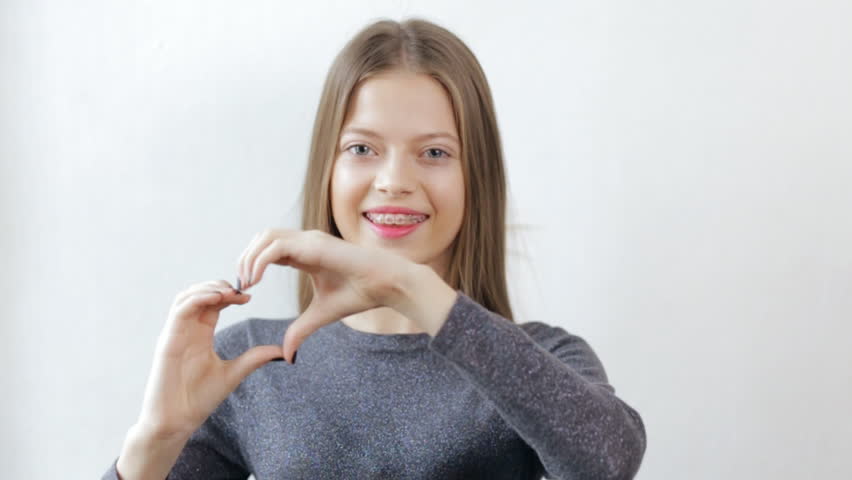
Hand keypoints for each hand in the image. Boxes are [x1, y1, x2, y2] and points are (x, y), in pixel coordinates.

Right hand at [135, 280, 284, 438]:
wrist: (176, 422)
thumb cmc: (199, 399)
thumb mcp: (234, 373)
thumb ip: (255, 358)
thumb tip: (283, 352)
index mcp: (201, 334)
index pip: (214, 304)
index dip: (230, 295)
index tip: (249, 297)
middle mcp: (187, 330)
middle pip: (200, 294)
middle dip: (220, 286)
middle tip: (241, 289)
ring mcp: (175, 333)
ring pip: (187, 297)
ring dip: (208, 288)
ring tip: (229, 291)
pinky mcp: (167, 341)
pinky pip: (179, 311)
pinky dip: (197, 299)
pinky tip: (216, 298)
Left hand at [237, 228, 414, 362]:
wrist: (386, 285)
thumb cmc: (360, 294)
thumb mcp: (320, 315)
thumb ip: (300, 330)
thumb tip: (287, 355)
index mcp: (305, 253)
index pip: (268, 249)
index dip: (252, 266)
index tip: (246, 290)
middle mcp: (305, 241)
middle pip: (261, 238)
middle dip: (245, 259)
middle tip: (241, 286)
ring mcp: (309, 239)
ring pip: (265, 237)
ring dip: (250, 258)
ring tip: (247, 283)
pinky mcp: (314, 244)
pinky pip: (276, 246)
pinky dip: (260, 261)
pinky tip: (256, 280)